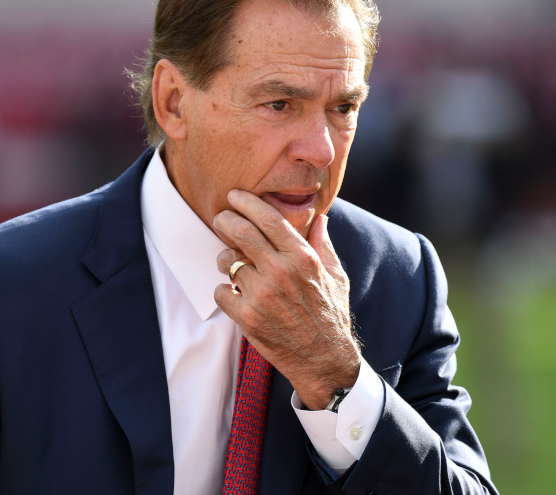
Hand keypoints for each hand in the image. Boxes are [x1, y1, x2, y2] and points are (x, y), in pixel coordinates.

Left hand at [213, 189, 360, 409]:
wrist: (324, 360)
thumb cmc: (331, 316)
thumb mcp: (336, 276)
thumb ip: (323, 245)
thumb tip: (321, 219)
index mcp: (302, 258)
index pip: (268, 219)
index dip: (247, 203)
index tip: (235, 196)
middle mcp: (281, 272)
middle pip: (241, 232)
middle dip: (225, 220)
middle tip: (220, 218)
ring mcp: (262, 295)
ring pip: (227, 262)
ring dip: (224, 259)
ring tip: (230, 264)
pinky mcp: (247, 317)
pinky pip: (221, 291)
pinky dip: (224, 290)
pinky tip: (234, 293)